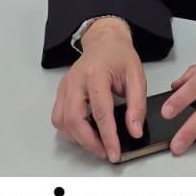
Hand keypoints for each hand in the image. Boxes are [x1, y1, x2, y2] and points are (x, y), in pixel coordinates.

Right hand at [50, 19, 145, 163]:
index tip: (114, 153)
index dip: (108, 136)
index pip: (100, 112)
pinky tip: (84, 132)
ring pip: (62, 121)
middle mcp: (76, 81)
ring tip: (96, 144)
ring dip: (77, 138)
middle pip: (74, 119)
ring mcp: (65, 86)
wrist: (104, 42)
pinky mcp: (61, 92)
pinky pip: (59, 117)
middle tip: (105, 153)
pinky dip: (70, 130)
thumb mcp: (137, 77)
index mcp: (96, 74)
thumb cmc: (119, 57)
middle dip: (89, 142)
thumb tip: (134, 131)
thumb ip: (137, 106)